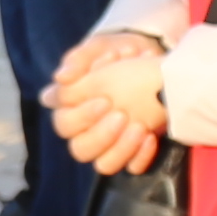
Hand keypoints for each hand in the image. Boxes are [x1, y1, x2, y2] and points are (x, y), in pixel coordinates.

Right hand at [45, 31, 169, 173]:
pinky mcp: (131, 153)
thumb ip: (80, 58)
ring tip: (139, 127)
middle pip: (79, 148)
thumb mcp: (103, 47)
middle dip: (101, 134)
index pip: (62, 121)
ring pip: (103, 164)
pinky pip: (131, 168)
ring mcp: (109, 145)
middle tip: (121, 114)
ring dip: (120, 148)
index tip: (104, 99)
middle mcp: (86, 130)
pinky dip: (140, 156)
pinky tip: (150, 137)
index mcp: (71, 106)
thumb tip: (60, 77)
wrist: (156, 62)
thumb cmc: (122, 54)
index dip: (81, 115)